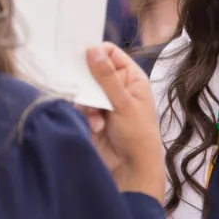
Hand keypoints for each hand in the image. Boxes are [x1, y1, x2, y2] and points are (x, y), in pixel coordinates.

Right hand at [82, 42, 165, 203]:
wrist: (131, 169)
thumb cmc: (137, 133)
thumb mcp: (123, 102)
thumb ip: (106, 76)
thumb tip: (92, 49)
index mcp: (131, 77)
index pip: (110, 53)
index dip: (96, 53)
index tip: (80, 56)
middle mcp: (118, 86)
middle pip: (93, 71)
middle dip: (87, 82)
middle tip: (84, 90)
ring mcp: (104, 102)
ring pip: (84, 89)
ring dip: (87, 102)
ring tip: (96, 117)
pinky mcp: (92, 116)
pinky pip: (81, 106)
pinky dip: (86, 115)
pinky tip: (95, 127)